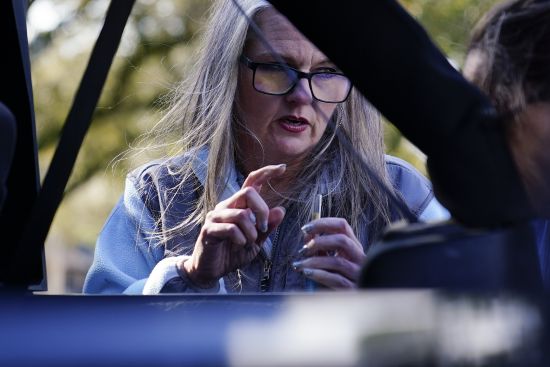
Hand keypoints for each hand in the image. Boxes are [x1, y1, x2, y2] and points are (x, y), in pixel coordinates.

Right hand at [180, 164, 286, 287]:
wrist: (212, 271)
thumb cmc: (233, 254)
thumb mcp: (257, 241)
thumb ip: (268, 227)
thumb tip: (281, 210)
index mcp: (239, 205)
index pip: (252, 181)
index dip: (267, 172)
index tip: (283, 168)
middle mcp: (227, 206)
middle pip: (249, 192)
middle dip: (262, 211)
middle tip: (263, 229)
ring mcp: (216, 216)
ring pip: (242, 214)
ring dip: (252, 233)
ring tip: (248, 243)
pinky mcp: (209, 229)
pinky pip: (231, 229)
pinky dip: (241, 240)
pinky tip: (239, 246)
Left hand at [293, 218, 365, 288]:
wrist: (352, 300)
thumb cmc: (339, 278)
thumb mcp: (330, 259)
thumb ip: (321, 247)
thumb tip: (307, 235)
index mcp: (354, 246)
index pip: (342, 226)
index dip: (322, 223)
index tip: (305, 228)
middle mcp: (359, 257)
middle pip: (342, 240)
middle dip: (319, 241)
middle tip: (303, 249)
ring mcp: (358, 274)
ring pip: (338, 262)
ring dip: (315, 261)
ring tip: (300, 265)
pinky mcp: (354, 289)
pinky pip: (337, 280)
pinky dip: (319, 275)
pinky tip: (307, 273)